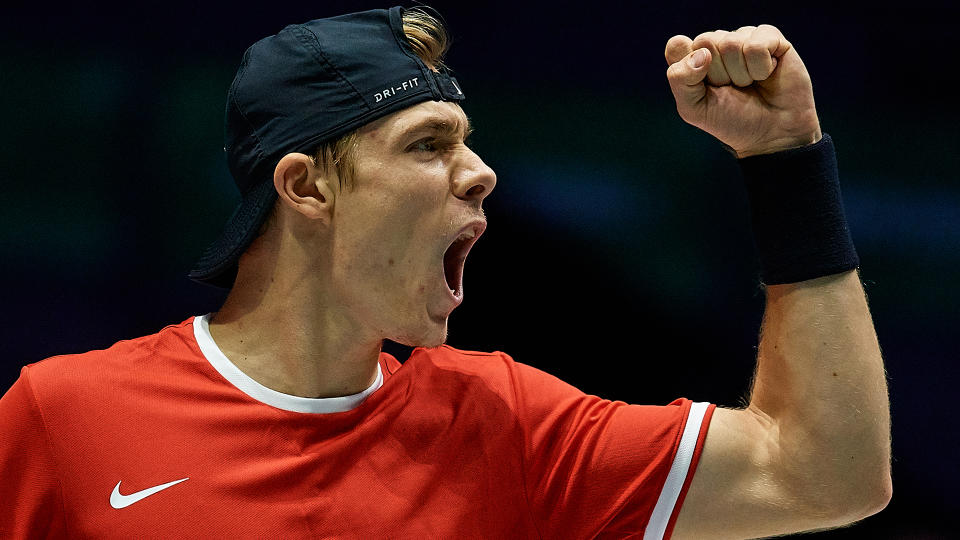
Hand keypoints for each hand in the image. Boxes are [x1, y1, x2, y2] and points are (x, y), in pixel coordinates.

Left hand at [664, 25, 821, 157]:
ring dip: (742, 74)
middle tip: (731, 89)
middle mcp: (716, 43)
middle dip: (719, 74)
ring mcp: (742, 37)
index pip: (677, 45)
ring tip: (750, 84)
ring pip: (732, 44)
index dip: (690, 69)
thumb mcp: (694, 108)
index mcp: (692, 57)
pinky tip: (766, 74)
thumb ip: (680, 80)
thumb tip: (701, 53)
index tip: (704, 87)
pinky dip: (762, 68)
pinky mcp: (769, 36)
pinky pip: (757, 45)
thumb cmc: (731, 120)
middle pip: (706, 42)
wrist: (772, 132)